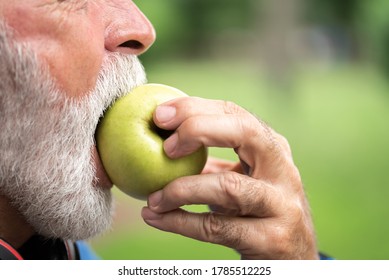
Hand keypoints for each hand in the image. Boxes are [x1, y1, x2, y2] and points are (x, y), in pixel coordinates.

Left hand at [141, 97, 318, 259]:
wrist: (291, 259)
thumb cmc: (256, 211)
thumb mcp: (242, 180)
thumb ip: (211, 163)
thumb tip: (162, 143)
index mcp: (272, 148)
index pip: (235, 114)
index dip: (196, 108)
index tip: (160, 114)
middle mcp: (283, 170)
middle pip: (245, 132)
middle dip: (199, 129)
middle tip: (165, 145)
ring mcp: (281, 205)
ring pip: (228, 187)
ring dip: (182, 190)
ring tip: (153, 198)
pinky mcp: (272, 239)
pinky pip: (217, 227)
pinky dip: (180, 222)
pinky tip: (155, 218)